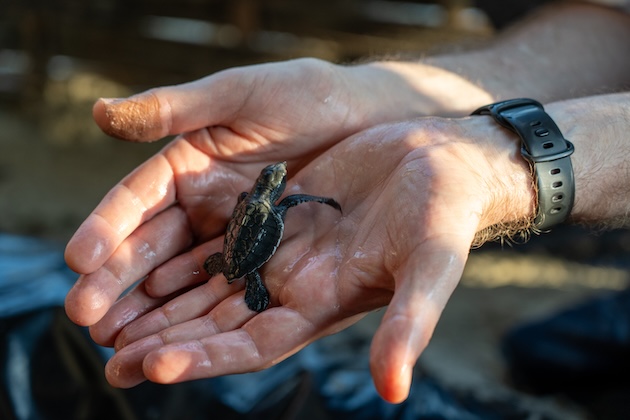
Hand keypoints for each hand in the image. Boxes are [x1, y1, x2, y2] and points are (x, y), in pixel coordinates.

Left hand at [66, 114, 533, 402]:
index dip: (208, 357)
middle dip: (166, 341)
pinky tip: (141, 259)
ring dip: (161, 301)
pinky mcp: (273, 211)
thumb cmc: (445, 214)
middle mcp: (293, 283)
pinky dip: (180, 250)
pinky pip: (216, 235)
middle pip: (218, 322)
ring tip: (107, 317)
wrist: (442, 161)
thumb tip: (394, 392)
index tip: (155, 365)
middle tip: (108, 358)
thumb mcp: (428, 266)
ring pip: (208, 282)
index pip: (254, 344)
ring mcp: (280, 247)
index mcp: (323, 303)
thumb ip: (407, 325)